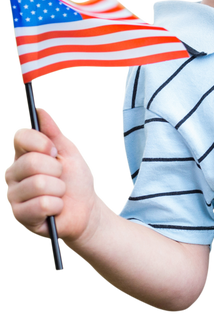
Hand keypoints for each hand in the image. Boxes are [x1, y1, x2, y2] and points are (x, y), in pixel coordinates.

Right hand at [5, 106, 101, 244]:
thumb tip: (41, 109)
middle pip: (32, 161)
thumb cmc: (76, 181)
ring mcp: (13, 195)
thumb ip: (55, 133)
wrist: (87, 211)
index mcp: (23, 155)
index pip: (19, 136)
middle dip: (57, 170)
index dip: (40, 142)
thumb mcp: (70, 153)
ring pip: (39, 184)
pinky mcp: (19, 216)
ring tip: (59, 194)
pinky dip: (57, 206)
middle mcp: (13, 174)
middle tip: (61, 178)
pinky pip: (42, 204)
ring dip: (59, 190)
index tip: (54, 151)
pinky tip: (55, 209)